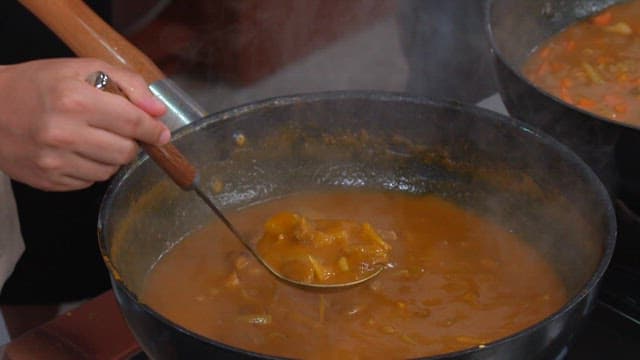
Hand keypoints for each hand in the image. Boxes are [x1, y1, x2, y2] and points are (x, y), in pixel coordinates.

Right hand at [0, 58, 169, 190]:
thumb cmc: (37, 85)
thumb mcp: (81, 68)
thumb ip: (127, 83)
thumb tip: (157, 111)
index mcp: (75, 99)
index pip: (133, 122)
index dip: (154, 129)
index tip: (161, 132)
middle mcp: (64, 132)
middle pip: (126, 151)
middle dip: (131, 142)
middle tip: (119, 132)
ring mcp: (54, 160)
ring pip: (110, 170)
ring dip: (112, 157)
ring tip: (93, 139)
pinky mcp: (48, 180)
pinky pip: (89, 181)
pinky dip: (91, 168)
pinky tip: (76, 152)